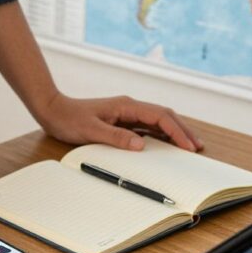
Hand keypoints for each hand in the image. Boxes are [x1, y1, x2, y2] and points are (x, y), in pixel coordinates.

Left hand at [34, 93, 202, 151]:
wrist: (54, 111)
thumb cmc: (69, 119)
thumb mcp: (91, 131)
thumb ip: (116, 138)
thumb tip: (141, 145)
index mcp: (126, 106)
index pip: (160, 117)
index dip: (176, 131)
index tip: (188, 146)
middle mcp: (130, 107)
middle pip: (164, 116)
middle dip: (182, 131)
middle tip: (197, 147)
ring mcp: (127, 114)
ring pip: (158, 122)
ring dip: (174, 133)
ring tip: (189, 147)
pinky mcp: (122, 121)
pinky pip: (147, 128)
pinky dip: (161, 136)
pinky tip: (167, 145)